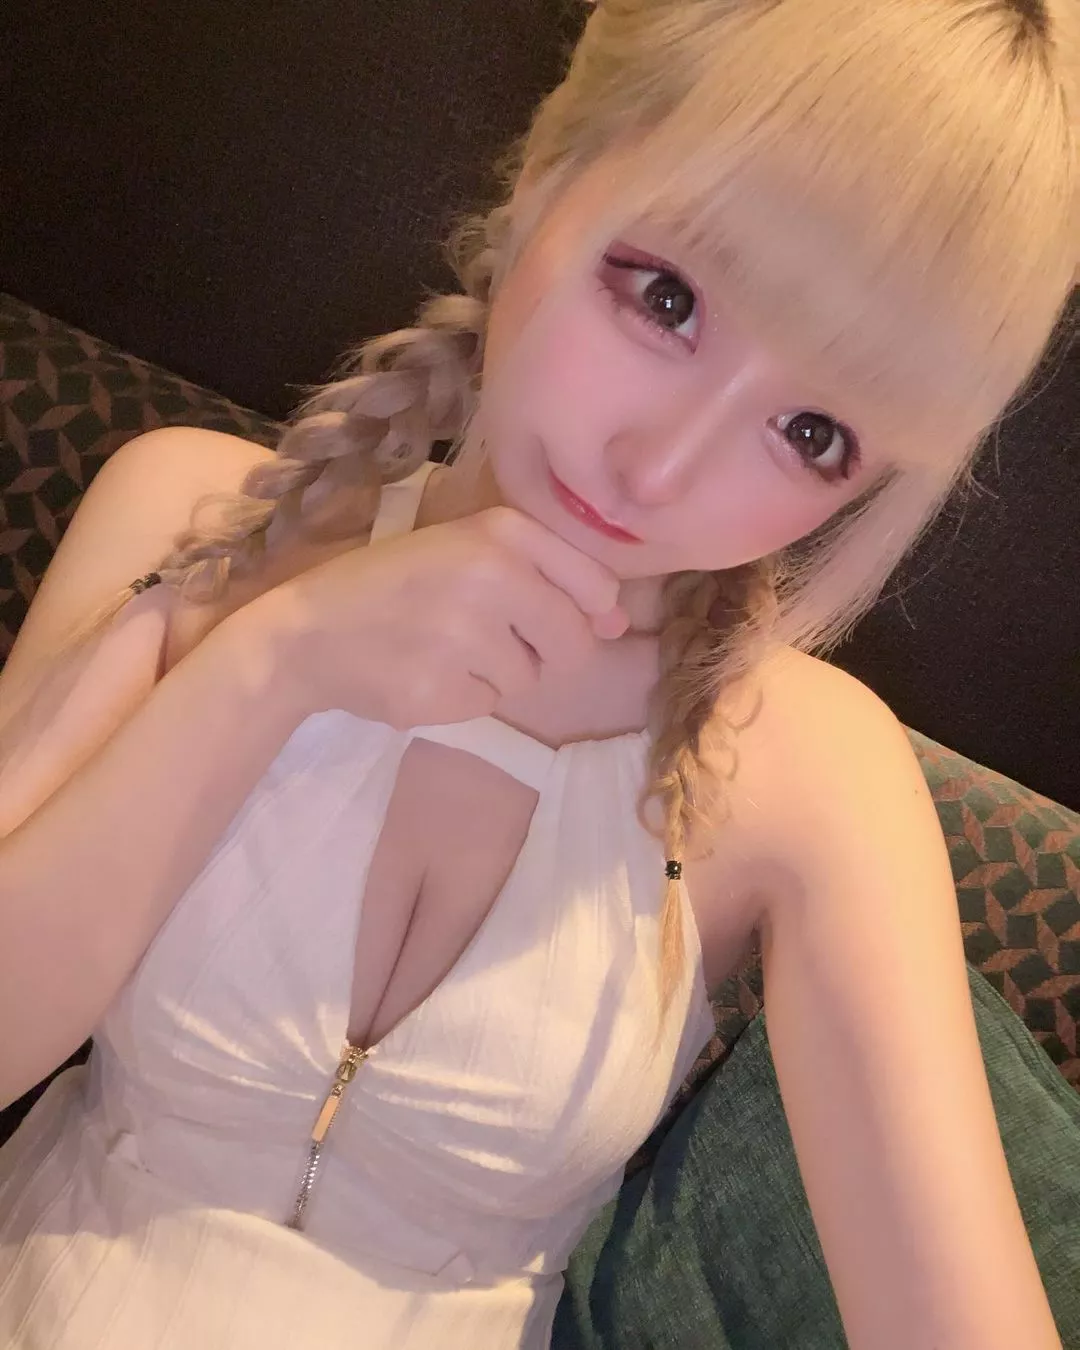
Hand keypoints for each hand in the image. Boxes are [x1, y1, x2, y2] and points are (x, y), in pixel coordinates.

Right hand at [248, 505, 628, 727]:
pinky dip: (464, 697)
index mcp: (501, 530)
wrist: (310, 630)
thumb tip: (618, 623)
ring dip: (497, 674)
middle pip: (573, 641)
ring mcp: (467, 636)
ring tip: (442, 647)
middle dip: (541, 651)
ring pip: (530, 677)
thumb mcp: (467, 549)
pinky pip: (490, 705)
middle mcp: (492, 575)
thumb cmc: (397, 584)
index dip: (584, 612)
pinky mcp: (444, 690)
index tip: (540, 612)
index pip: (596, 585)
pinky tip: (424, 671)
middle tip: (483, 635)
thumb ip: (549, 575)